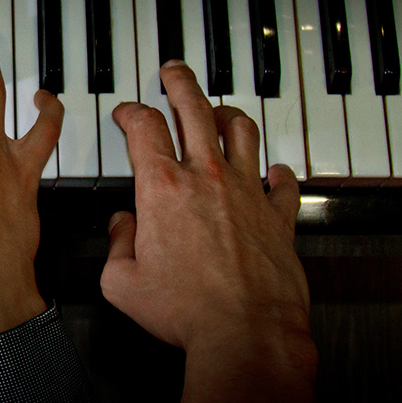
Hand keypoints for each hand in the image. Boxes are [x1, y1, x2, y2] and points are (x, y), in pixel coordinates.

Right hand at [102, 59, 315, 402]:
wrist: (244, 331)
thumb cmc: (185, 311)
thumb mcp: (122, 282)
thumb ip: (116, 247)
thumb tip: (121, 228)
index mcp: (162, 188)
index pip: (143, 128)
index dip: (130, 112)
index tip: (125, 113)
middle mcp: (207, 179)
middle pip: (194, 108)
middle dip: (180, 82)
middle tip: (174, 71)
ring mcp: (248, 193)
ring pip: (242, 131)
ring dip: (228, 114)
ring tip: (220, 110)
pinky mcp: (280, 216)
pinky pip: (285, 181)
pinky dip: (280, 171)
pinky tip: (276, 169)